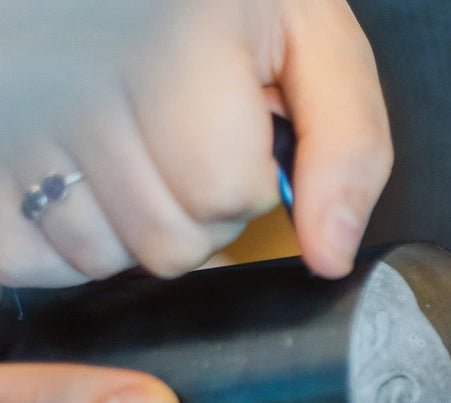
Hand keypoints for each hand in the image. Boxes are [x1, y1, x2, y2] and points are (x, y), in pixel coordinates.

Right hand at [0, 0, 391, 285]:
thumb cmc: (212, 0)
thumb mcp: (309, 38)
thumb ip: (347, 148)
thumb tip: (330, 256)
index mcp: (174, 44)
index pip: (221, 194)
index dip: (245, 182)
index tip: (234, 132)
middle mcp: (74, 81)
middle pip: (166, 244)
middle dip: (195, 213)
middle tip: (179, 140)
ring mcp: (10, 122)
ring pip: (99, 257)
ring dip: (130, 226)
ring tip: (127, 149)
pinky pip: (29, 254)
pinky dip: (60, 236)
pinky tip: (76, 172)